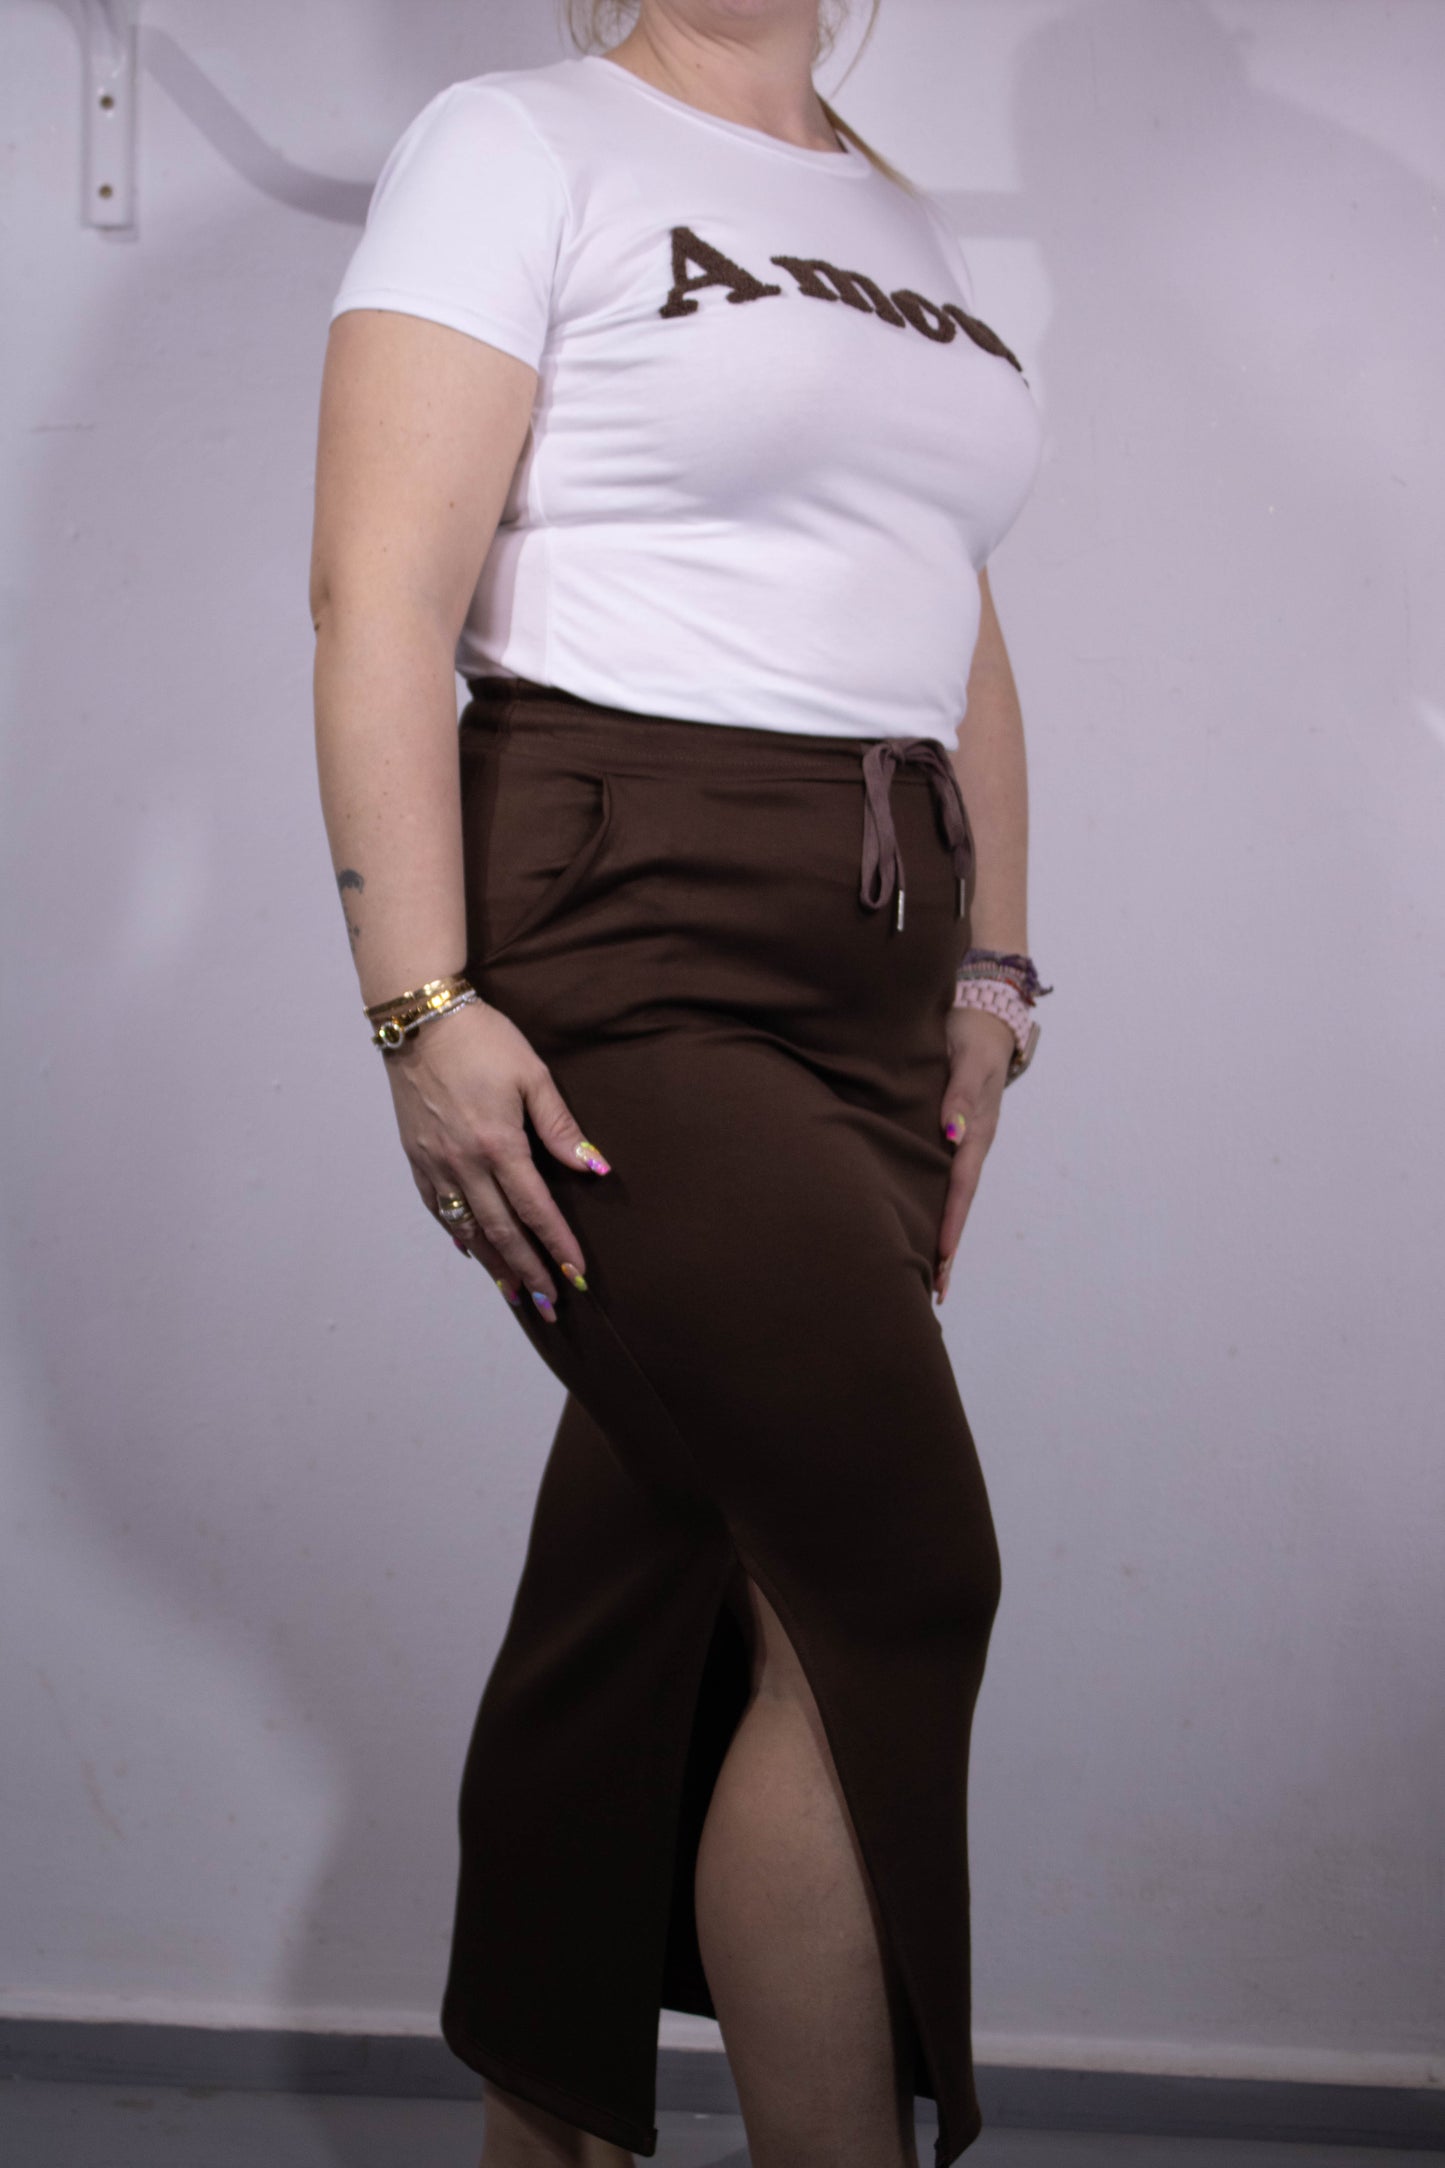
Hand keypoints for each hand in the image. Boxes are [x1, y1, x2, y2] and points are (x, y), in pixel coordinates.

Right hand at [382, 998, 611, 1320]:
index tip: (575, 1273)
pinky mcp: (416, 1158)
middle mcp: (463, 1163)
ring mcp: (435, 1164)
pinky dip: (458, 1235)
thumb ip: (561, 1128)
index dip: (557, 1245)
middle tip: (548, 1304)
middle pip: (500, 1232)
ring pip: (467, 1229)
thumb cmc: (483, 1041)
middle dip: (528, 1270)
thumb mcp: (532, 1076)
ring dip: (493, 1265)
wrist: (419, 1021)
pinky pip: (438, 1209)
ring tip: (515, 1292)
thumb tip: (593, 1169)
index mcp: (498, 1144)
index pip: (534, 1209)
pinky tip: (472, 1252)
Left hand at [933, 1005, 1014, 1304]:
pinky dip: (931, 1206)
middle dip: (948, 1247)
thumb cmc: (971, 1034)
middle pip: (957, 1204)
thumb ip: (961, 1092)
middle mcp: (970, 1144)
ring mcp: (960, 1142)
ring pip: (948, 1196)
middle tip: (935, 1291)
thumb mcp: (970, 1057)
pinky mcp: (947, 1134)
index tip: (940, 1258)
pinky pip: (938, 1178)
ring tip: (927, 1274)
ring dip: (940, 1234)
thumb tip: (953, 1134)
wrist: (981, 1015)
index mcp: (978, 1132)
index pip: (961, 1187)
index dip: (950, 1223)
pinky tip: (914, 1224)